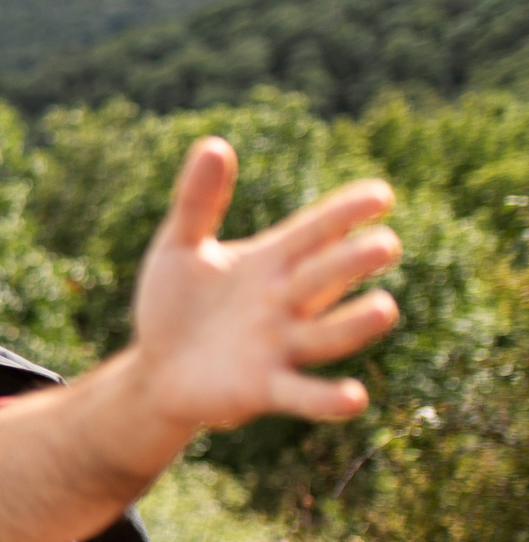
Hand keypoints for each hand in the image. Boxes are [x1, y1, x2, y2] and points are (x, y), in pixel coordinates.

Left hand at [0, 136, 399, 541]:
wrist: (155, 370)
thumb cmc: (176, 304)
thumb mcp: (179, 248)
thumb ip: (197, 202)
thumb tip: (215, 144)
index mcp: (269, 263)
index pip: (313, 232)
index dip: (344, 214)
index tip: (380, 194)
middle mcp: (284, 303)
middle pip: (324, 278)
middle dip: (352, 262)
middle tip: (385, 244)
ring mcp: (279, 347)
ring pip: (325, 334)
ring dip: (354, 324)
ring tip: (385, 307)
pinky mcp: (263, 390)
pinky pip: (301, 394)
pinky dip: (325, 398)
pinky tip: (353, 397)